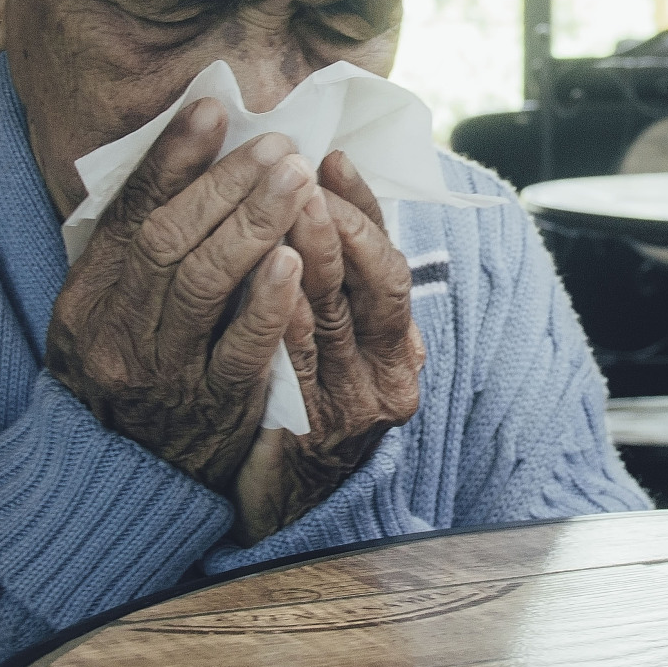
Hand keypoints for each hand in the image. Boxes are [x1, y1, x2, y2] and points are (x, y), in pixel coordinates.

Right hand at [46, 99, 318, 491]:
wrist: (123, 480)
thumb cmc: (130, 374)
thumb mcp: (107, 312)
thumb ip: (134, 250)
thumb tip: (185, 160)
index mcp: (86, 299)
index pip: (128, 214)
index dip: (171, 158)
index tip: (213, 109)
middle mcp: (114, 333)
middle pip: (169, 240)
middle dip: (225, 184)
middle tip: (277, 145)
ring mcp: (161, 372)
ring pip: (204, 283)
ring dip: (254, 222)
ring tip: (296, 179)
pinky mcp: (211, 407)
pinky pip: (241, 347)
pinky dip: (268, 299)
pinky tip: (294, 256)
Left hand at [229, 151, 424, 543]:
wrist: (283, 507)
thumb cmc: (304, 409)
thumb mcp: (334, 348)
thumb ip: (335, 289)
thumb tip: (318, 204)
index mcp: (398, 342)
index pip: (389, 260)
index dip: (363, 207)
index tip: (333, 159)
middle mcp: (391, 372)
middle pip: (374, 282)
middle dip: (338, 221)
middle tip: (303, 172)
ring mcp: (357, 405)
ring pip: (339, 315)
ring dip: (313, 253)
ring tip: (288, 204)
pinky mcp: (317, 434)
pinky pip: (299, 364)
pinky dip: (287, 316)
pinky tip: (270, 279)